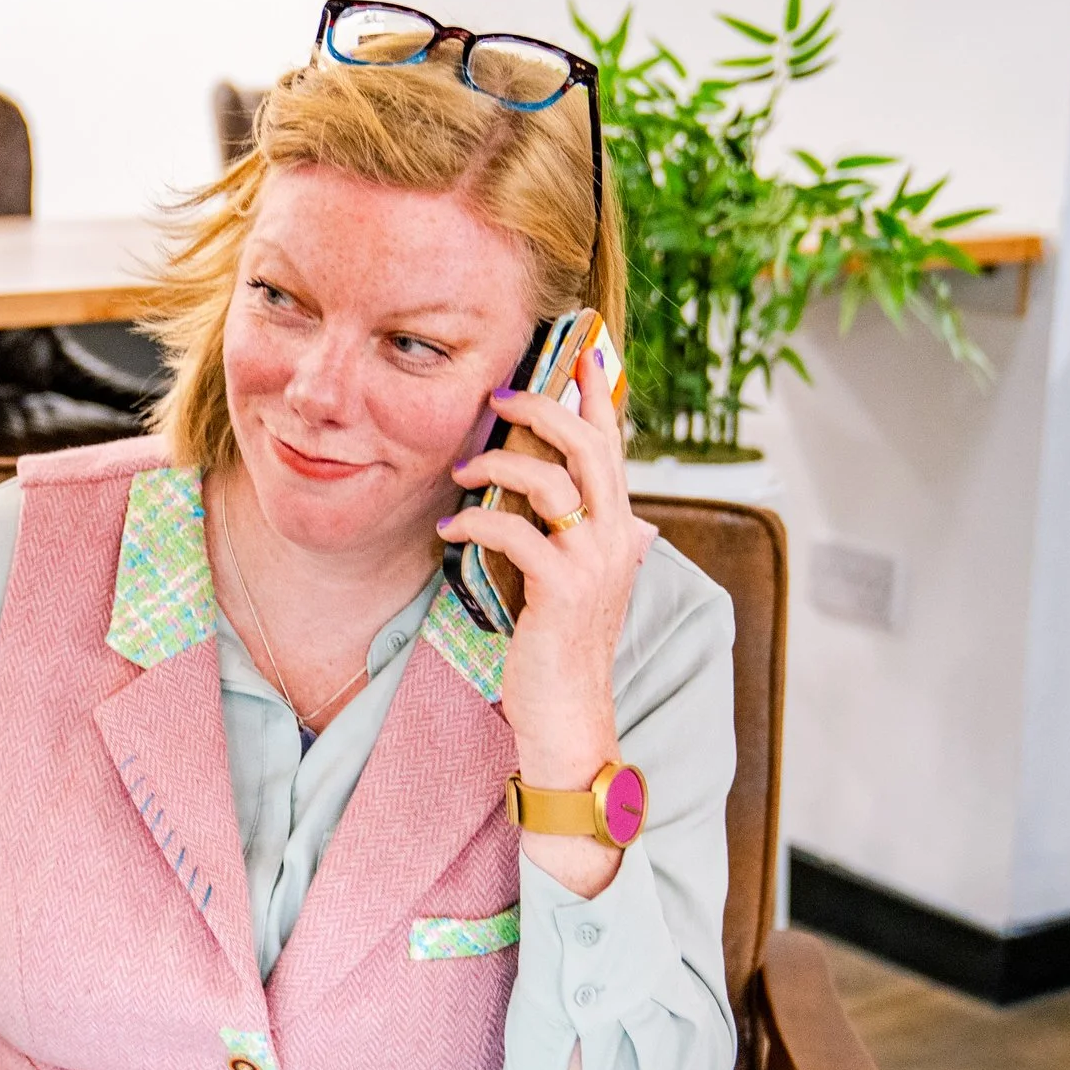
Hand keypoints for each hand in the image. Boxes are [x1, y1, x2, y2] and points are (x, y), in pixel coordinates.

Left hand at [440, 337, 654, 893]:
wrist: (570, 718)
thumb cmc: (558, 649)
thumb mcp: (570, 580)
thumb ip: (564, 534)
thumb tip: (534, 492)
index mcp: (620, 528)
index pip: (614, 445)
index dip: (596, 395)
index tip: (578, 350)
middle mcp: (617, 537)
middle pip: (588, 444)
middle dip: (543, 408)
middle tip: (500, 395)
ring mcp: (594, 563)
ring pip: (552, 480)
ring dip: (497, 465)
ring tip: (460, 468)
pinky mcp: (563, 589)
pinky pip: (515, 531)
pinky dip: (476, 520)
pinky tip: (449, 528)